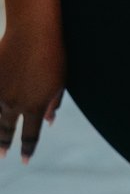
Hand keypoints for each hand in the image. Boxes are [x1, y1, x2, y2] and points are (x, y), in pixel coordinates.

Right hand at [0, 23, 65, 161]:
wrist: (32, 33)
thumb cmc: (53, 56)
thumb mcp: (60, 83)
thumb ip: (53, 103)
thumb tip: (49, 121)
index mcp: (35, 106)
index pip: (30, 135)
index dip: (27, 149)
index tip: (24, 160)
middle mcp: (14, 104)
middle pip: (7, 130)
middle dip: (5, 143)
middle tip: (3, 154)